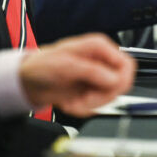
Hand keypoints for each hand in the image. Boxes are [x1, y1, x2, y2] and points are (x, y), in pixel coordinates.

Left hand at [19, 34, 134, 116]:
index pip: (126, 65)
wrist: (30, 81)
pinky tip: (72, 102)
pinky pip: (99, 105)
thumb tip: (114, 79)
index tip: (104, 90)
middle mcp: (101, 61)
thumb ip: (92, 71)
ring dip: (91, 104)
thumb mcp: (66, 65)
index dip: (119, 80)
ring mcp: (98, 77)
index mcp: (99, 47)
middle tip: (85, 99)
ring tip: (73, 101)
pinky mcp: (93, 91)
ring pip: (111, 98)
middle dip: (102, 97)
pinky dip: (85, 108)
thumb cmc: (43, 65)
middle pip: (121, 84)